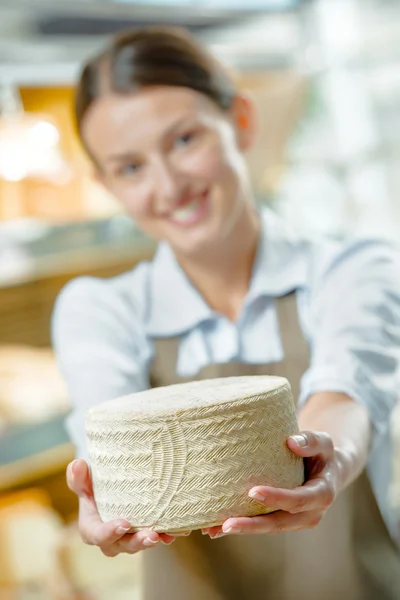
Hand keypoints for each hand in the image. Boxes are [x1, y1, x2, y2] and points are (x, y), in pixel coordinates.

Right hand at [66, 459, 177, 556]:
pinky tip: (178, 531)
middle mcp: (111, 539)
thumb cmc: (94, 487)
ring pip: (140, 544)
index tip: (123, 523)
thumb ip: (79, 477)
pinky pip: (155, 538)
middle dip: (137, 542)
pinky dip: (166, 535)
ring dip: (154, 541)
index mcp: (92, 528)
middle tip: (151, 535)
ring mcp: (128, 539)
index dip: (110, 532)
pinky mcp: (143, 534)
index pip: (98, 535)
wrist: (110, 489)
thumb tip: (77, 464)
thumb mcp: (84, 481)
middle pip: (123, 545)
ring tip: (167, 535)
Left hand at [203, 431, 339, 538]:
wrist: (329, 470)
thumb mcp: (324, 442)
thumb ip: (311, 441)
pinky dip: (243, 526)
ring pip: (268, 528)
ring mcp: (297, 521)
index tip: (253, 491)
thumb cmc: (324, 452)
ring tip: (214, 529)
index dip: (276, 498)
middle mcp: (310, 514)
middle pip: (279, 523)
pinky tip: (217, 528)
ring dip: (243, 529)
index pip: (297, 500)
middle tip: (226, 524)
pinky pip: (263, 525)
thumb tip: (290, 442)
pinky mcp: (285, 521)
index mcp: (322, 495)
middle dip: (252, 525)